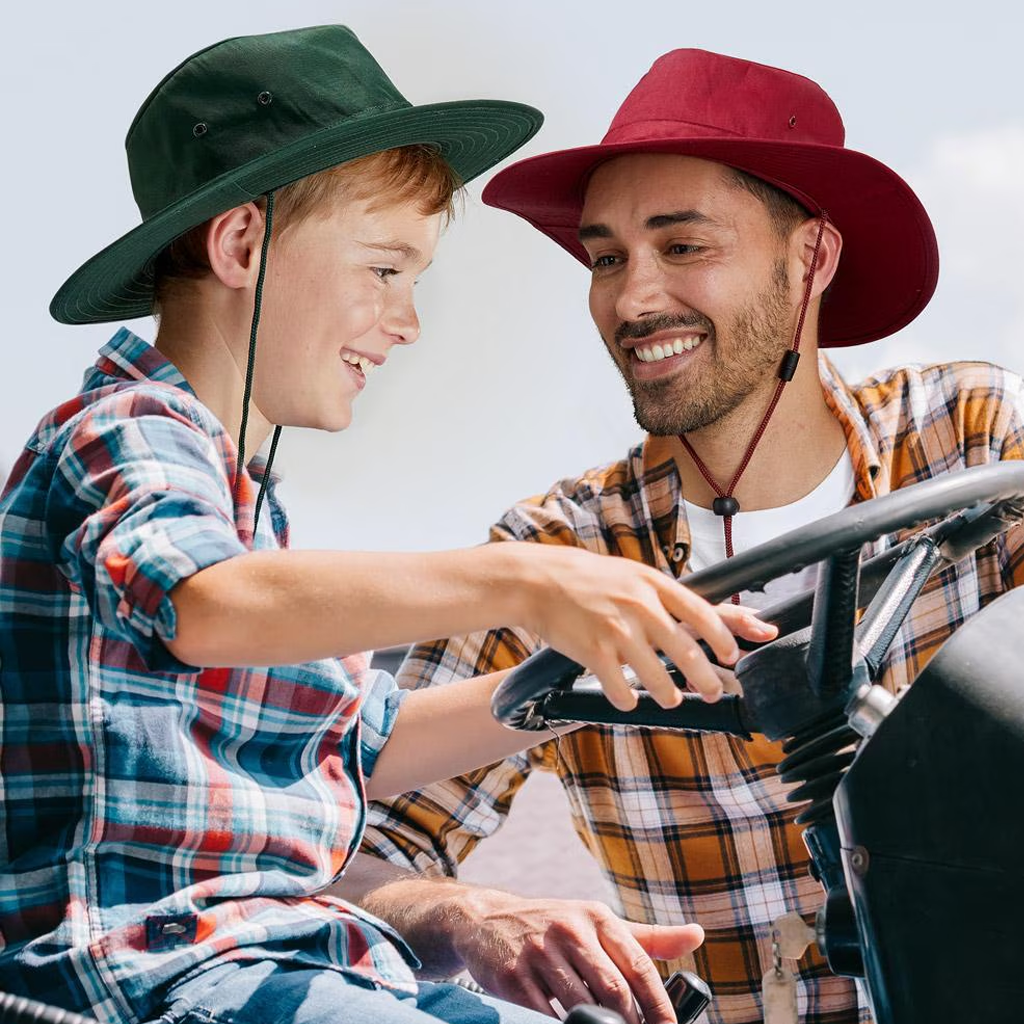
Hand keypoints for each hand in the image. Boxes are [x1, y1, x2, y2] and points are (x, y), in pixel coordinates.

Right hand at [452, 888, 701, 1023]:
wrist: (486, 919)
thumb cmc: (554, 925)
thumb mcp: (597, 922)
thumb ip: (647, 937)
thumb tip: (696, 936)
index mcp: (596, 916)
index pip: (639, 965)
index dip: (660, 1006)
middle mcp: (569, 929)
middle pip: (613, 990)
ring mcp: (539, 951)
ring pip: (581, 1005)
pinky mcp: (512, 975)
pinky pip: (545, 1014)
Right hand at [513, 545, 775, 710]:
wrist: (537, 580)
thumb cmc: (586, 579)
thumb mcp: (630, 574)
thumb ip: (661, 595)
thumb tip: (698, 618)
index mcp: (652, 583)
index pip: (701, 612)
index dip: (724, 637)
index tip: (733, 655)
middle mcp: (638, 605)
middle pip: (686, 650)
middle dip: (707, 679)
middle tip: (714, 691)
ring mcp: (616, 630)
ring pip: (657, 677)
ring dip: (670, 694)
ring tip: (672, 699)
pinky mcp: (593, 652)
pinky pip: (620, 690)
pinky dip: (628, 700)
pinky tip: (628, 699)